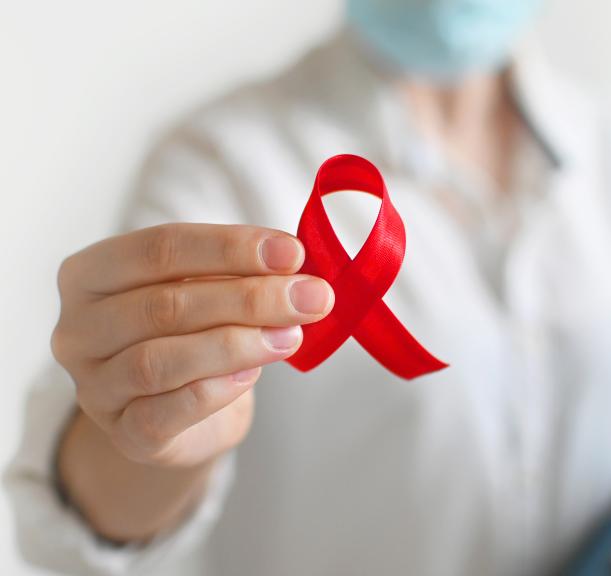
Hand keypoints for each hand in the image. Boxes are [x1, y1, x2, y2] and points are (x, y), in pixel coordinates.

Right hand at [52, 223, 332, 467]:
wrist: (181, 413)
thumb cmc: (192, 334)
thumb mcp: (208, 291)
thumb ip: (237, 274)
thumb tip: (293, 263)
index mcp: (91, 274)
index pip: (159, 248)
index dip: (230, 247)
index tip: (291, 252)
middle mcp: (79, 329)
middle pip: (164, 304)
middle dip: (249, 298)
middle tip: (311, 296)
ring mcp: (94, 386)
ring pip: (160, 360)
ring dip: (237, 344)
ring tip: (291, 334)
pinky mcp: (123, 434)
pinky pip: (166, 412)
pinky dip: (216, 389)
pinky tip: (254, 373)